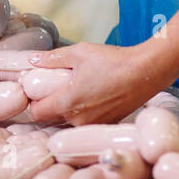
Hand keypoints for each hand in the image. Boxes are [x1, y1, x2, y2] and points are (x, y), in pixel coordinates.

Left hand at [27, 41, 173, 125]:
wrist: (146, 72)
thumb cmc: (113, 61)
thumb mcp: (78, 53)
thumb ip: (52, 59)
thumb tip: (32, 61)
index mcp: (67, 103)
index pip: (36, 113)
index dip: (33, 102)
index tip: (37, 91)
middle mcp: (78, 119)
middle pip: (51, 118)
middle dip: (49, 106)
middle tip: (55, 89)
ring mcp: (94, 124)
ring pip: (69, 122)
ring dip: (68, 110)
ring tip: (77, 91)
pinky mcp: (107, 125)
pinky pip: (87, 122)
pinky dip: (85, 113)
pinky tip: (93, 98)